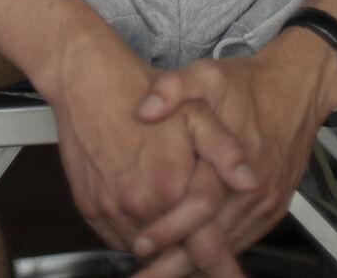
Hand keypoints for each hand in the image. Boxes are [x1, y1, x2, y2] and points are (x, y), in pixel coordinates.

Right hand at [49, 43, 257, 260]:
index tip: (231, 275)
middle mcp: (139, 205)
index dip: (219, 260)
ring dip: (160, 246)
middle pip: (172, 249)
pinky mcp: (89, 208)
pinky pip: (117, 238)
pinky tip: (145, 217)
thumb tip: (249, 182)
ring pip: (143, 247)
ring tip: (172, 229)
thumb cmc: (139, 90)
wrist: (87, 79)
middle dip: (190, 257)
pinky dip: (133, 235)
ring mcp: (111, 209)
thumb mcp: (195, 111)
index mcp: (170, 186)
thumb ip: (224, 150)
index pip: (201, 242)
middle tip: (213, 267)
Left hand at [131, 33, 336, 275]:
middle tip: (144, 277)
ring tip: (159, 276)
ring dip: (195, 266)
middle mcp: (253, 189)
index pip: (198, 207)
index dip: (168, 229)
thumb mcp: (207, 74)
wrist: (297, 88)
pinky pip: (241, 240)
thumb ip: (173, 89)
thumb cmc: (249, 84)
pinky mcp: (273, 209)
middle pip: (211, 240)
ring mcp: (265, 204)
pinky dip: (217, 255)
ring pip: (226, 247)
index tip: (140, 243)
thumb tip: (145, 110)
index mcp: (235, 159)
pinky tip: (194, 263)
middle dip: (175, 263)